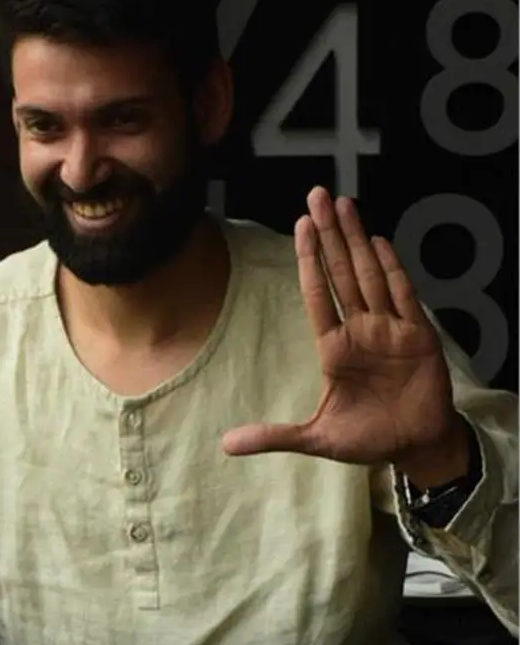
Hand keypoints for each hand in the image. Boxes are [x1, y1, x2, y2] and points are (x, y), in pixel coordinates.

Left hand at [222, 187, 467, 480]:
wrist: (417, 448)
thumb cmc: (368, 439)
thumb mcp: (316, 439)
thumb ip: (274, 436)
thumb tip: (225, 445)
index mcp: (334, 347)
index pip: (318, 293)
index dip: (309, 259)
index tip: (300, 225)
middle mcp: (361, 329)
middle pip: (341, 272)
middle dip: (330, 234)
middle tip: (318, 196)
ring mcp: (390, 329)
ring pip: (370, 275)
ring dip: (358, 240)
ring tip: (344, 205)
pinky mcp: (419, 337)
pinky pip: (405, 297)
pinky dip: (393, 270)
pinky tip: (380, 243)